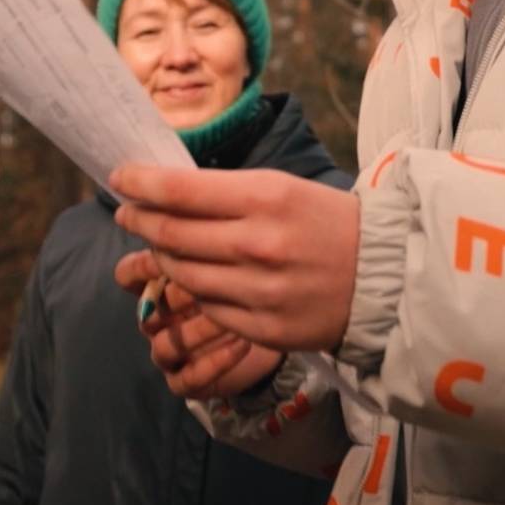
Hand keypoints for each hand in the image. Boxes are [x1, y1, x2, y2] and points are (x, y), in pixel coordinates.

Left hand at [110, 165, 359, 352]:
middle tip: (127, 211)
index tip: (120, 177)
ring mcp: (258, 291)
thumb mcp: (284, 189)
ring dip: (161, 256)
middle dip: (139, 219)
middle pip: (171, 234)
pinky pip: (207, 306)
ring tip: (160, 243)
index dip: (140, 183)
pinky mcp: (262, 328)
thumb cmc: (329, 223)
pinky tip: (195, 275)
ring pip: (182, 274)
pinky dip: (194, 288)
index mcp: (266, 198)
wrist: (385, 277)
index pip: (180, 190)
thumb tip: (167, 193)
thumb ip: (228, 193)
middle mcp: (257, 244)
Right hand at [115, 252, 285, 398]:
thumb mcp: (229, 254)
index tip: (166, 253)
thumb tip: (206, 205)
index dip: (140, 266)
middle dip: (177, 297)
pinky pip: (187, 379)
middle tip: (212, 283)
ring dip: (196, 331)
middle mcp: (158, 320)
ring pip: (165, 345)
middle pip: (147, 311)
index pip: (128, 275)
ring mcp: (171, 352)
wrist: (274, 326)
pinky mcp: (188, 380)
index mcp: (158, 285)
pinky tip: (242, 342)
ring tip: (228, 316)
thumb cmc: (247, 280)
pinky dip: (214, 362)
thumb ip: (209, 235)